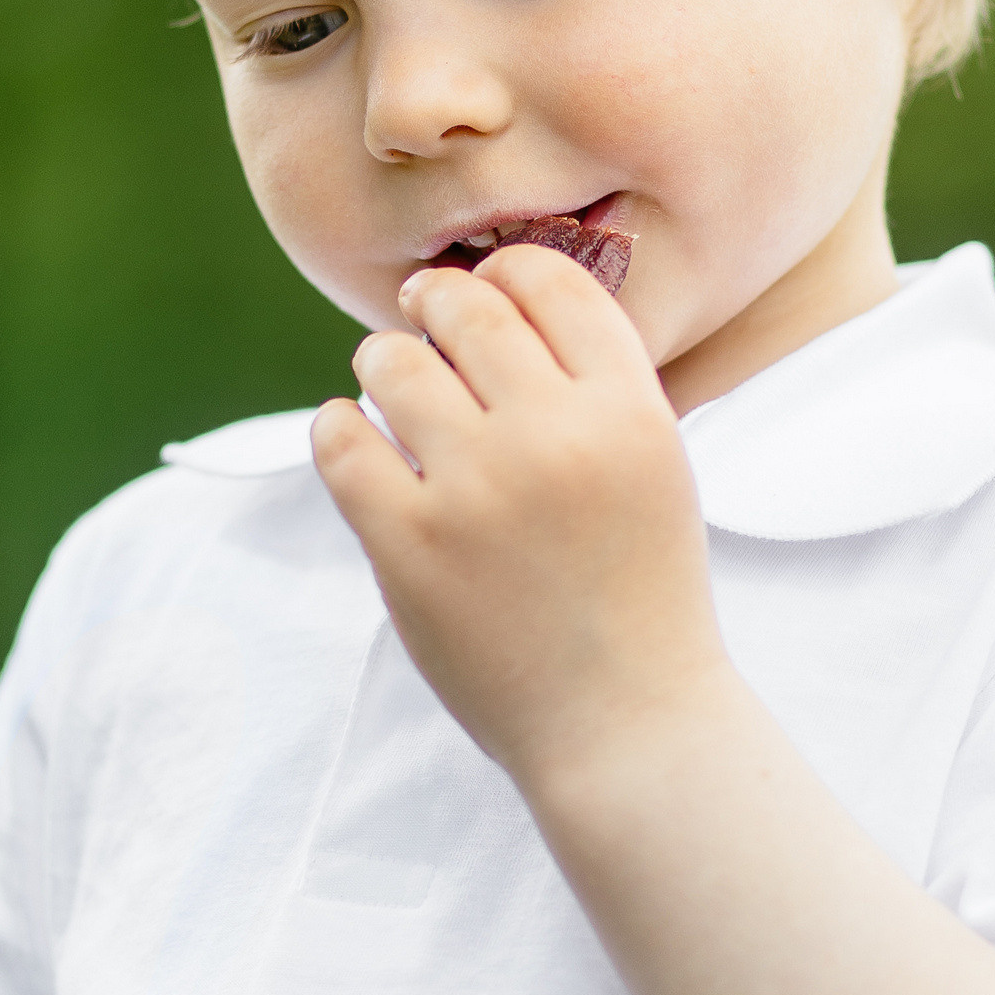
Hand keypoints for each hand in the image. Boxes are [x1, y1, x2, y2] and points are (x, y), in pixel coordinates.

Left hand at [312, 244, 727, 786]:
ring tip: (390, 382)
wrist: (624, 722)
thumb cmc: (638, 594)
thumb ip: (593, 389)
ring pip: (394, 365)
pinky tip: (354, 437)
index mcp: (629, 411)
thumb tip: (497, 302)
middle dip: (434, 303)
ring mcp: (476, 491)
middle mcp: (554, 436)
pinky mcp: (409, 545)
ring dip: (385, 363)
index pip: (551, 282)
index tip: (484, 290)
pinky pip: (341, 442)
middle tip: (420, 315)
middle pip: (467, 309)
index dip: (507, 272)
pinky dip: (339, 427)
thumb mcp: (654, 468)